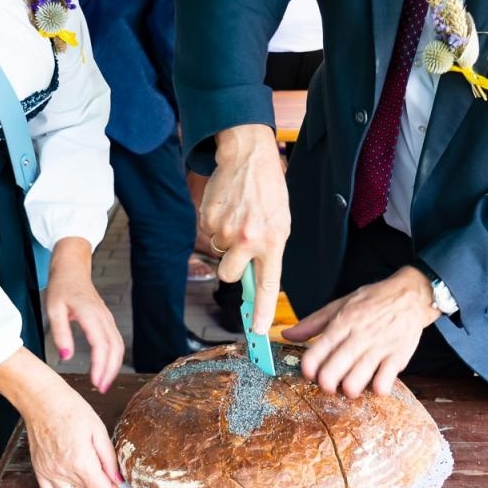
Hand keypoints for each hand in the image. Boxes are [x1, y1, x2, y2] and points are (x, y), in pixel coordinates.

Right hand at [0, 350, 123, 487]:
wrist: (42, 400)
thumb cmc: (71, 409)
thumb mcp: (99, 430)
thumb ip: (109, 458)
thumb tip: (119, 479)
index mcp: (82, 462)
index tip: (120, 486)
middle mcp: (64, 472)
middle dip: (102, 487)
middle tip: (104, 471)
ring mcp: (49, 473)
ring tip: (87, 473)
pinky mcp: (39, 470)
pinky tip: (69, 477)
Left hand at [43, 237, 123, 393]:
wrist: (72, 269)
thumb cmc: (61, 287)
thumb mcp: (53, 309)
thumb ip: (60, 333)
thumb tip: (65, 357)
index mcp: (90, 314)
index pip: (101, 345)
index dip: (100, 366)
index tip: (95, 382)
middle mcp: (103, 317)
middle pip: (115, 348)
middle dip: (110, 371)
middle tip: (100, 389)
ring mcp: (107, 318)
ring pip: (118, 345)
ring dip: (114, 366)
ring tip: (103, 383)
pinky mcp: (107, 320)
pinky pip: (116, 341)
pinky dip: (113, 356)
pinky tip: (105, 367)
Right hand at [203, 125, 289, 334]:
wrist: (247, 156)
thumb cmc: (268, 191)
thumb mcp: (280, 223)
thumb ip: (269, 251)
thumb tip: (256, 279)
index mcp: (272, 241)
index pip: (268, 285)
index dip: (263, 311)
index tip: (259, 331)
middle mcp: (247, 239)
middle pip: (231, 276)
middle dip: (233, 267)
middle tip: (241, 246)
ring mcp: (225, 230)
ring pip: (219, 254)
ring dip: (226, 242)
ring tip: (238, 217)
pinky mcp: (207, 220)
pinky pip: (208, 235)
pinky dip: (216, 225)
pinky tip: (227, 208)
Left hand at [284, 266, 438, 397]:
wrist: (411, 295)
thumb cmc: (372, 300)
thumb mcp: (340, 304)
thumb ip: (312, 323)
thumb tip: (287, 335)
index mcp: (342, 323)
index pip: (318, 350)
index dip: (308, 368)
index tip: (308, 373)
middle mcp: (359, 336)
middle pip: (334, 370)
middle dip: (325, 383)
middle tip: (326, 384)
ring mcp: (380, 348)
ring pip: (357, 380)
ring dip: (348, 389)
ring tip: (348, 386)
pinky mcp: (398, 357)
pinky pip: (384, 383)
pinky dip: (376, 389)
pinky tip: (373, 383)